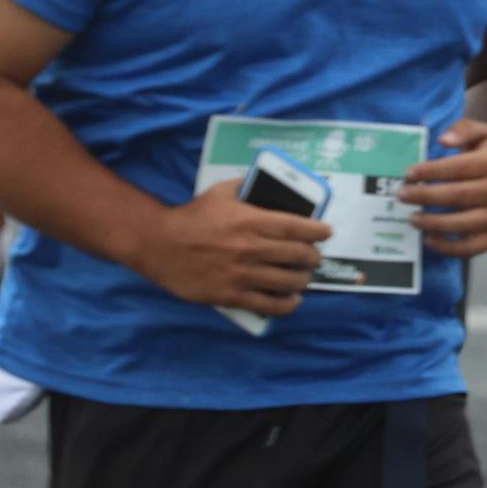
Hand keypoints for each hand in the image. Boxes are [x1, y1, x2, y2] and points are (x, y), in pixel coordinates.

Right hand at [130, 179, 330, 316]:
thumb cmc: (192, 217)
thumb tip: (270, 182)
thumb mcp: (221, 192)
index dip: (317, 231)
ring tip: (304, 277)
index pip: (295, 227)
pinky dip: (286, 304)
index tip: (326, 232)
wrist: (159, 245)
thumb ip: (247, 185)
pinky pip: (267, 305)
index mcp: (250, 220)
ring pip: (287, 281)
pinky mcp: (231, 295)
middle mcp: (250, 248)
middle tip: (314, 257)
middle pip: (297, 255)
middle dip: (312, 257)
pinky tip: (292, 300)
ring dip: (303, 280)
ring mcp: (241, 274)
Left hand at [398, 119, 486, 257]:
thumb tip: (443, 140)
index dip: (430, 171)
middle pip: (457, 196)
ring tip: (412, 219)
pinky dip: (449, 248)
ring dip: (433, 223)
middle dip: (425, 196)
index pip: (457, 168)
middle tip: (402, 195)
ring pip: (463, 224)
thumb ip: (464, 130)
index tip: (409, 174)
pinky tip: (429, 240)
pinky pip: (472, 247)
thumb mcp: (485, 134)